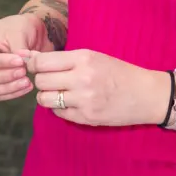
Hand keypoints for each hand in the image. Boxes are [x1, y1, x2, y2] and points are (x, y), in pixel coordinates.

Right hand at [0, 13, 47, 100]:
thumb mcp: (19, 32)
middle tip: (23, 73)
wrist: (27, 35)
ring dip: (6, 88)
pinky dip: (9, 93)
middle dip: (2, 77)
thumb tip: (23, 62)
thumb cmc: (19, 29)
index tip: (20, 62)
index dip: (0, 62)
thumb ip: (19, 49)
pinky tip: (24, 87)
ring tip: (26, 82)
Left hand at [29, 49, 170, 126]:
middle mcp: (82, 79)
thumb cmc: (118, 72)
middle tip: (49, 80)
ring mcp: (84, 101)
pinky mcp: (86, 118)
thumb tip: (29, 57)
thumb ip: (62, 59)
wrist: (146, 94)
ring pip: (45, 99)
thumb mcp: (92, 57)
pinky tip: (70, 103)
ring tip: (57, 92)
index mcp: (83, 59)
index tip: (36, 66)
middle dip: (40, 80)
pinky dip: (59, 108)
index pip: (42, 62)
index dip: (33, 64)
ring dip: (47, 96)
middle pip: (40, 81)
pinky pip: (58, 113)